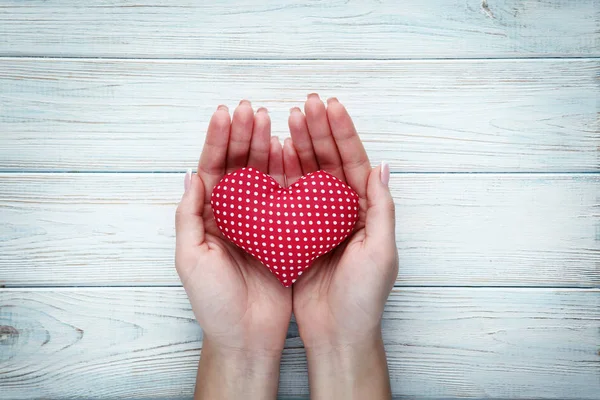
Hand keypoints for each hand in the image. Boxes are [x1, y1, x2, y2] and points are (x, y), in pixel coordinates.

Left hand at [175, 101, 290, 397]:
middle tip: (252, 110)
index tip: (227, 114)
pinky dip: (286, 173)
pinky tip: (289, 152)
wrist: (247, 335)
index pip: (211, 169)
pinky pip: (283, 196)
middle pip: (236, 166)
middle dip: (242, 136)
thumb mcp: (192, 258)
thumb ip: (189, 216)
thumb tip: (191, 174)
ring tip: (272, 120)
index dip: (217, 140)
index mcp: (207, 218)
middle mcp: (232, 215)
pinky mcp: (281, 233)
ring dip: (264, 147)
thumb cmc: (214, 302)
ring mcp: (258, 221)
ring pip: (260, 175)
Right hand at [284, 94, 397, 398]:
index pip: (355, 162)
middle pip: (330, 161)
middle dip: (319, 131)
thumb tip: (381, 167)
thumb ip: (381, 209)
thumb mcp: (380, 252)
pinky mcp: (298, 233)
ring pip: (309, 174)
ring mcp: (319, 219)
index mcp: (366, 210)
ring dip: (299, 146)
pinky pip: (290, 196)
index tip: (329, 105)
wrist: (339, 333)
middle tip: (304, 104)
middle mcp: (343, 210)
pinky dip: (283, 174)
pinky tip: (274, 155)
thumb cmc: (364, 297)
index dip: (342, 132)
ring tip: (285, 119)